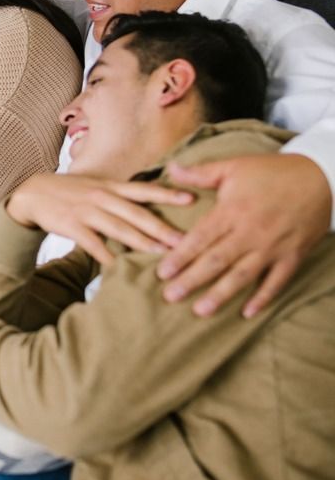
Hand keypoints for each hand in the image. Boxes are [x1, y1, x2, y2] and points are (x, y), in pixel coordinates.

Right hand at [6, 173, 193, 264]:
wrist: (32, 193)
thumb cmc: (69, 191)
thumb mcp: (95, 185)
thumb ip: (120, 194)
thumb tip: (149, 204)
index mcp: (110, 186)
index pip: (144, 190)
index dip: (168, 193)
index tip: (192, 199)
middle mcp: (102, 197)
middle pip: (137, 213)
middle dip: (162, 228)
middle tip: (186, 241)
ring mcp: (87, 211)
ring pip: (119, 228)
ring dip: (142, 243)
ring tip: (161, 255)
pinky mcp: (72, 226)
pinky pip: (93, 244)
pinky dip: (107, 257)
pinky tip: (119, 268)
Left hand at [158, 154, 331, 317]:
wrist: (322, 176)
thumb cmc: (273, 172)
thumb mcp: (233, 166)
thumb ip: (200, 173)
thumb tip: (170, 167)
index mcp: (232, 211)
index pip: (200, 238)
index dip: (180, 256)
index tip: (161, 272)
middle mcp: (251, 232)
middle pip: (217, 260)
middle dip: (192, 280)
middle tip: (170, 296)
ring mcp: (273, 246)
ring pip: (243, 275)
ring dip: (221, 294)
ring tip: (200, 311)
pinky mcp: (293, 255)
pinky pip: (277, 281)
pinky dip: (263, 298)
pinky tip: (247, 313)